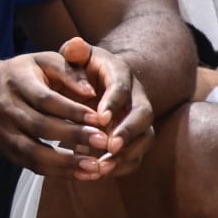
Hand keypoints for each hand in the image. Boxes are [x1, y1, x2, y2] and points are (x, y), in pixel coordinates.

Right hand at [0, 52, 120, 180]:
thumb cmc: (25, 73)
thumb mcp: (44, 60)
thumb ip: (69, 71)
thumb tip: (90, 91)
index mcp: (17, 81)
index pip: (45, 99)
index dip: (72, 110)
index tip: (100, 119)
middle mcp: (7, 108)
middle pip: (39, 126)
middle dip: (73, 136)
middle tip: (104, 142)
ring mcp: (4, 132)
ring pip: (33, 152)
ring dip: (65, 163)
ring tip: (95, 167)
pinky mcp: (7, 149)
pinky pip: (31, 165)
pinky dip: (57, 172)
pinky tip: (81, 174)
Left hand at [60, 36, 153, 177]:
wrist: (90, 85)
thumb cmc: (79, 70)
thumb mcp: (75, 58)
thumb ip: (74, 52)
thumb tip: (75, 44)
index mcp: (121, 75)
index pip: (123, 87)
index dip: (114, 102)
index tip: (101, 116)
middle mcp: (136, 98)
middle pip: (143, 116)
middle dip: (128, 132)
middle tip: (110, 145)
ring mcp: (137, 121)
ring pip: (144, 139)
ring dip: (126, 154)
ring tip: (103, 165)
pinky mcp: (133, 140)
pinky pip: (135, 156)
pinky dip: (121, 166)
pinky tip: (101, 172)